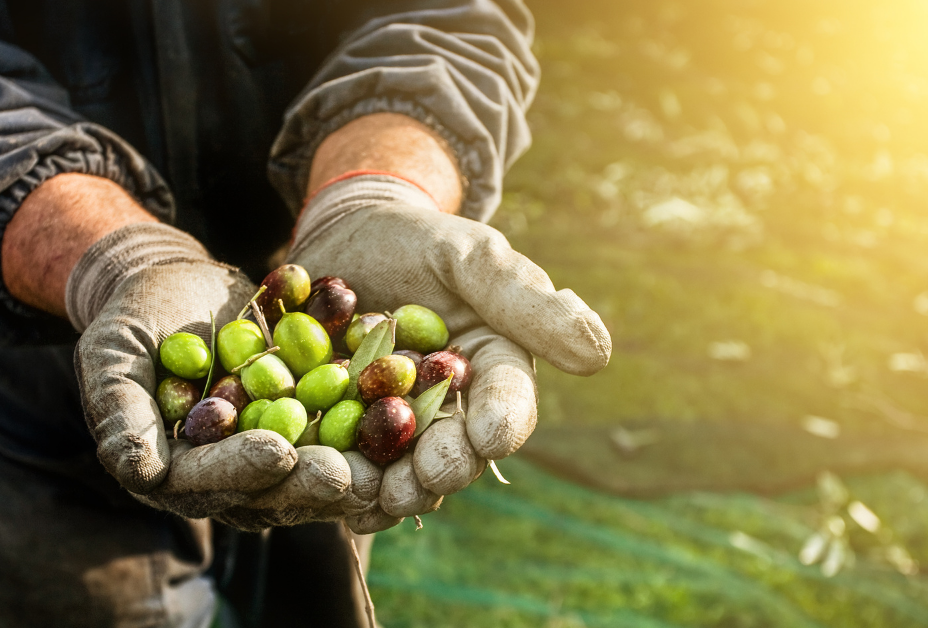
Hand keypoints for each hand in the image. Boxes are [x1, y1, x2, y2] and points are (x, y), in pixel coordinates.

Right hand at [0, 173, 356, 529]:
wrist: (178, 284)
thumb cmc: (133, 318)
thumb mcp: (113, 354)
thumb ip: (119, 410)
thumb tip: (137, 471)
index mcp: (174, 471)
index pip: (207, 480)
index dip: (241, 469)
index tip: (275, 453)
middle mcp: (228, 474)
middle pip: (271, 488)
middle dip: (309, 481)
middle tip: (346, 473)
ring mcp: (273, 450)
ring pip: (316, 469)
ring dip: (354, 467)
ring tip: (388, 458)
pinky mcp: (309, 424)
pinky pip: (344, 430)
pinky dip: (375, 425)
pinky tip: (409, 415)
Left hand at [288, 174, 610, 531]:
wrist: (344, 236)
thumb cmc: (417, 238)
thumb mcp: (469, 255)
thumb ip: (523, 299)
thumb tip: (597, 354)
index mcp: (493, 367)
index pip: (508, 402)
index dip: (502, 422)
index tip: (489, 438)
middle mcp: (451, 408)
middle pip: (456, 450)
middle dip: (444, 469)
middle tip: (427, 479)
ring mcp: (396, 423)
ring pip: (402, 469)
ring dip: (391, 489)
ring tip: (374, 496)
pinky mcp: (345, 428)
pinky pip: (347, 462)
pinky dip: (339, 480)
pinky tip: (330, 493)